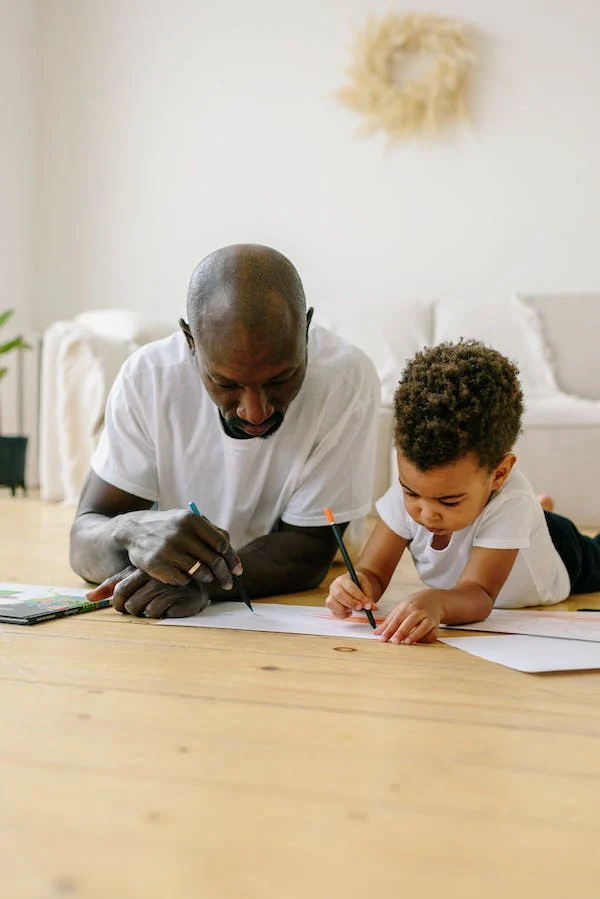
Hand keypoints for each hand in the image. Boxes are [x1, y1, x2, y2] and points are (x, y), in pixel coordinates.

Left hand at [86, 565, 209, 617]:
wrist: (194, 582)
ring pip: (143, 609)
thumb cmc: (159, 581)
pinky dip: (160, 614)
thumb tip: (88, 598)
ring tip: (155, 606)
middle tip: (142, 606)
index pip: (119, 591)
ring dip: (146, 612)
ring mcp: (168, 586)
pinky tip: (168, 607)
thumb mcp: (134, 579)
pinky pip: (158, 612)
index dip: (117, 603)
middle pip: (129, 603)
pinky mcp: (180, 597)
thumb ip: (112, 586)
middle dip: (132, 610)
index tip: (123, 606)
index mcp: (141, 569)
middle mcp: (155, 575)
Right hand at [118, 508, 241, 590]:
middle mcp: (180, 533)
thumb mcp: (188, 520)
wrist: (133, 529)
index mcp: (191, 519)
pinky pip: (182, 580)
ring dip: (206, 577)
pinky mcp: (156, 564)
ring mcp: (167, 549)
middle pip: (214, 561)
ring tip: (204, 576)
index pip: (221, 544)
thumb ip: (211, 531)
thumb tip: (232, 551)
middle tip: (227, 583)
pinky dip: (186, 580)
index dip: (232, 559)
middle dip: (224, 575)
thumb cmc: (168, 527)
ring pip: (200, 572)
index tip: (237, 571)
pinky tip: (182, 574)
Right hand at [326, 571, 375, 618]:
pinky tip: (350, 612)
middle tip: (360, 608)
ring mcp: (331, 595)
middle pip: (339, 594)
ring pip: (332, 603)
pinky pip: (333, 612)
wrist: (354, 584)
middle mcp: (335, 586)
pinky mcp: (331, 605)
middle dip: (351, 603)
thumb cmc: (359, 585)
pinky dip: (342, 615)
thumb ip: (368, 596)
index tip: (366, 604)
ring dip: (345, 609)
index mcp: (344, 579)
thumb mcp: (365, 586)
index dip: (359, 596)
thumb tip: (370, 607)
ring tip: (353, 609)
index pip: (350, 587)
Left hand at [375, 591, 441, 643]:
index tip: (383, 638)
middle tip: (394, 641)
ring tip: (407, 642)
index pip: (396, 619)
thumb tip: (376, 633)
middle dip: (402, 632)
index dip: (389, 630)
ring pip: (423, 627)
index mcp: (407, 607)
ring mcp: (428, 618)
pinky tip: (418, 642)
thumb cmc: (413, 605)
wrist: (433, 599)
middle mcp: (418, 612)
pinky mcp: (436, 625)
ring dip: (415, 635)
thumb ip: (388, 622)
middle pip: (410, 622)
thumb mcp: (399, 609)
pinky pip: (432, 634)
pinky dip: (425, 639)